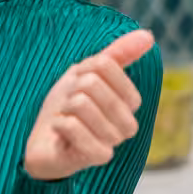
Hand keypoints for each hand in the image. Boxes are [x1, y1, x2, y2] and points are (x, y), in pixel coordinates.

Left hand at [24, 30, 154, 180]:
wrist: (44, 142)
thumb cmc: (68, 107)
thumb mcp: (87, 74)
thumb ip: (117, 55)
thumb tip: (148, 36)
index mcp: (131, 102)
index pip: (106, 65)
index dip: (83, 70)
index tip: (78, 86)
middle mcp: (128, 125)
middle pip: (92, 83)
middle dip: (71, 90)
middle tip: (69, 106)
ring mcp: (114, 142)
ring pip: (82, 104)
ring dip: (64, 108)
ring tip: (66, 118)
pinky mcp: (96, 158)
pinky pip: (73, 127)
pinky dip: (58, 123)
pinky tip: (60, 133)